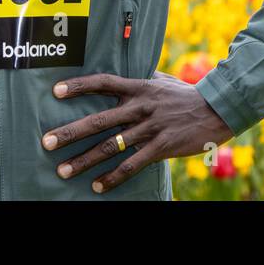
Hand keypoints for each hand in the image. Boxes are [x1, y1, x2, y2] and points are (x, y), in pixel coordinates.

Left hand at [41, 72, 231, 193]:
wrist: (217, 109)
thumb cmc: (185, 94)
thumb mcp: (161, 80)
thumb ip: (139, 80)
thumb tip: (119, 78)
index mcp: (139, 87)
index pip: (104, 82)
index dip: (79, 86)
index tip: (55, 91)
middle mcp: (141, 107)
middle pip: (99, 120)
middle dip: (70, 132)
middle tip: (46, 142)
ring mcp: (151, 128)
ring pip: (111, 146)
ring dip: (85, 160)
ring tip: (63, 170)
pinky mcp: (162, 147)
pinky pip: (132, 165)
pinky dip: (113, 177)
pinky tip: (98, 186)